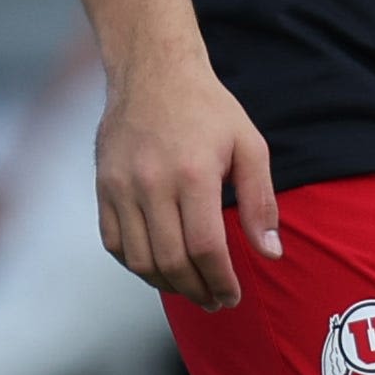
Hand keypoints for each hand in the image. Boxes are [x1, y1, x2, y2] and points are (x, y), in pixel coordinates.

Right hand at [93, 48, 279, 308]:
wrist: (153, 72)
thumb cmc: (208, 109)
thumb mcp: (249, 144)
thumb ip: (261, 201)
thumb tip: (271, 253)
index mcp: (194, 173)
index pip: (205, 247)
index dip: (220, 280)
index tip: (233, 296)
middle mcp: (152, 183)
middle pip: (172, 261)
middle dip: (198, 291)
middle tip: (216, 301)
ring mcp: (121, 187)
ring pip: (140, 260)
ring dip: (168, 285)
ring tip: (191, 289)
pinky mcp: (103, 188)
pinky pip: (114, 244)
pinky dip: (137, 265)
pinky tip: (160, 267)